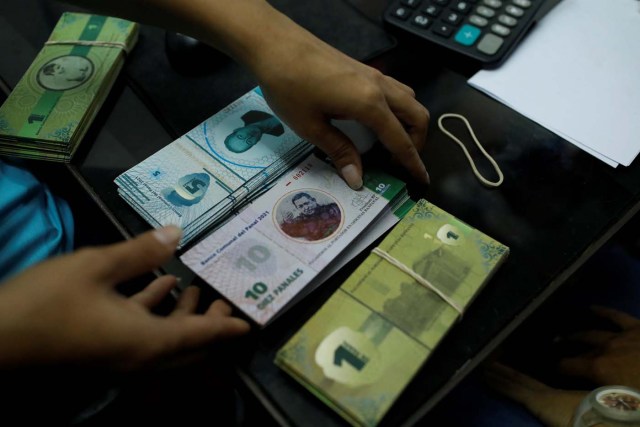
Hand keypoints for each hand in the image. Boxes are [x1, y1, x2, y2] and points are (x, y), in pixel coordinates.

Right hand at [0, 226, 249, 371]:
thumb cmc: (48, 301)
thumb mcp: (97, 266)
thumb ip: (141, 251)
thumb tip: (177, 231)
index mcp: (146, 341)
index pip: (200, 336)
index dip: (226, 327)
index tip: (249, 322)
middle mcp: (139, 356)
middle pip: (188, 346)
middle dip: (209, 323)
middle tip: (224, 298)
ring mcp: (120, 357)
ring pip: (167, 342)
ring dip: (183, 316)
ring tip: (195, 287)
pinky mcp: (103, 351)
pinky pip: (143, 336)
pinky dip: (156, 313)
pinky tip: (159, 285)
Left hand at [246, 11, 429, 189]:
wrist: (275, 44)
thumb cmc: (289, 86)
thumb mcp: (311, 127)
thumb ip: (339, 151)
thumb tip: (357, 179)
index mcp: (370, 104)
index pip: (401, 139)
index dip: (413, 162)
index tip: (421, 180)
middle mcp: (379, 87)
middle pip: (417, 115)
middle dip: (417, 142)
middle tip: (402, 162)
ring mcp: (373, 74)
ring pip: (408, 99)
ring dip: (409, 123)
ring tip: (391, 143)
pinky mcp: (362, 69)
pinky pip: (394, 90)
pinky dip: (397, 109)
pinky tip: (375, 120)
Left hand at [485, 362, 586, 426]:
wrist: (602, 421)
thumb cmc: (592, 420)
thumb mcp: (576, 415)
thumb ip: (565, 412)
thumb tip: (562, 411)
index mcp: (555, 397)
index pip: (530, 385)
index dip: (516, 376)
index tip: (506, 368)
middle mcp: (545, 393)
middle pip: (520, 379)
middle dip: (505, 370)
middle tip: (490, 360)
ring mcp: (539, 395)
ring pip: (513, 381)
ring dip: (497, 373)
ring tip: (483, 364)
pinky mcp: (536, 401)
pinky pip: (512, 390)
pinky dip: (498, 382)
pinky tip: (486, 375)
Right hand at [558, 306, 639, 388]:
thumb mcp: (628, 400)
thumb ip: (610, 393)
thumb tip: (599, 391)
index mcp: (600, 368)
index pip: (568, 366)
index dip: (557, 369)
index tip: (551, 370)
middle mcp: (605, 349)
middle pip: (580, 351)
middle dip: (566, 353)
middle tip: (556, 352)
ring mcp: (621, 336)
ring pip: (593, 334)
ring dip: (579, 335)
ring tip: (566, 336)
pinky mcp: (637, 328)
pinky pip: (616, 316)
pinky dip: (603, 312)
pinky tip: (592, 308)